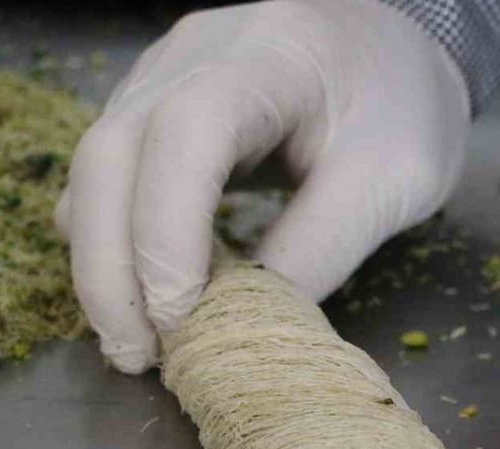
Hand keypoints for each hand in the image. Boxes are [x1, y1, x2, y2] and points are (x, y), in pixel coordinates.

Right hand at [55, 0, 469, 372]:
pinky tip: (146, 293)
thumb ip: (321, 246)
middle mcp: (193, 56)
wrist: (398, 44)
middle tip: (136, 354)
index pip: (187, 133)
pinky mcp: (155, 105)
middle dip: (110, 266)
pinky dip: (115, 238)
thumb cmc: (403, 105)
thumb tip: (245, 324)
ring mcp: (163, 75)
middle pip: (111, 153)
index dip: (168, 229)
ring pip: (96, 166)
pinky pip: (111, 172)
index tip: (179, 315)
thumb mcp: (390, 182)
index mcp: (267, 59)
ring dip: (102, 260)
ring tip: (137, 341)